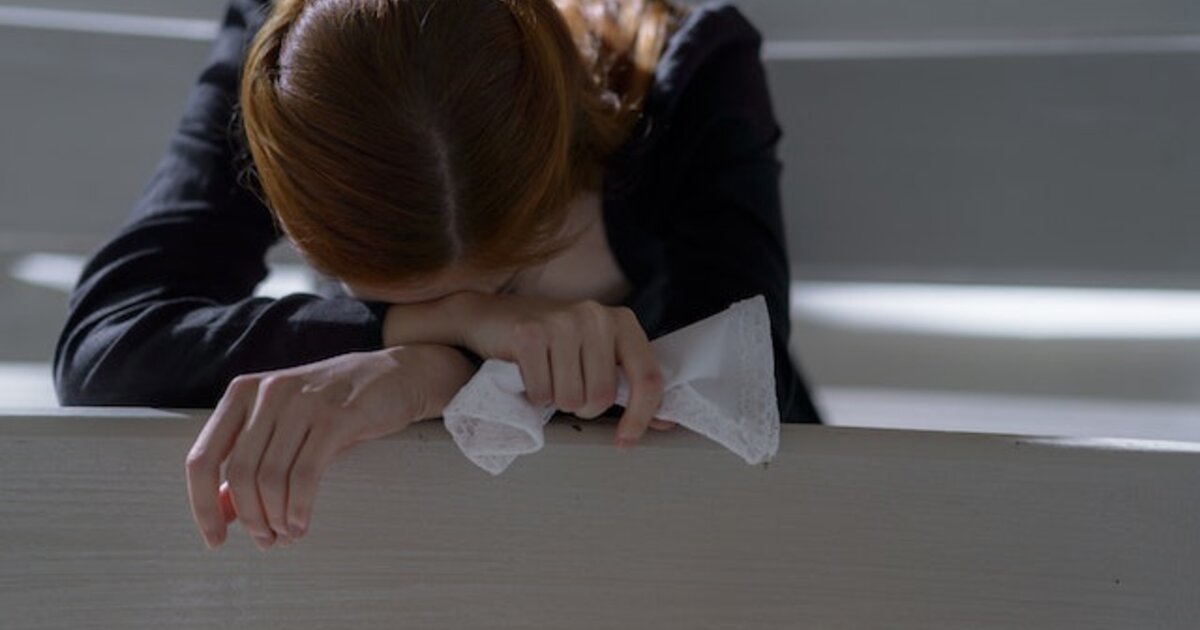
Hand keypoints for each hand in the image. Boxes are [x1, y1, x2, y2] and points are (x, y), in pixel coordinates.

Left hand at [185, 344, 474, 550]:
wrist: (396, 375)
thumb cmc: (337, 403)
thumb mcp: (285, 424)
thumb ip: (251, 461)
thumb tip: (221, 511)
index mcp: (243, 393)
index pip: (202, 457)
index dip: (202, 506)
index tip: (215, 537)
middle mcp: (268, 392)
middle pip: (238, 473)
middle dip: (250, 518)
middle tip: (266, 540)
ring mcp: (302, 402)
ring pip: (270, 477)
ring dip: (276, 518)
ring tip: (288, 534)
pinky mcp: (337, 416)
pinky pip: (305, 474)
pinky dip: (299, 508)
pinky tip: (302, 522)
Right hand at [448, 293, 677, 445]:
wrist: (490, 316)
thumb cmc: (547, 341)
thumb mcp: (594, 352)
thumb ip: (627, 382)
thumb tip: (665, 420)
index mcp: (621, 321)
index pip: (648, 378)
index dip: (641, 417)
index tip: (626, 440)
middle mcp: (596, 316)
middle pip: (602, 398)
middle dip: (582, 407)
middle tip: (566, 388)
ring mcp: (562, 322)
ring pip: (571, 400)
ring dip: (555, 402)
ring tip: (546, 377)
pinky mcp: (529, 334)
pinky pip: (541, 393)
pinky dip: (532, 396)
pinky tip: (527, 373)